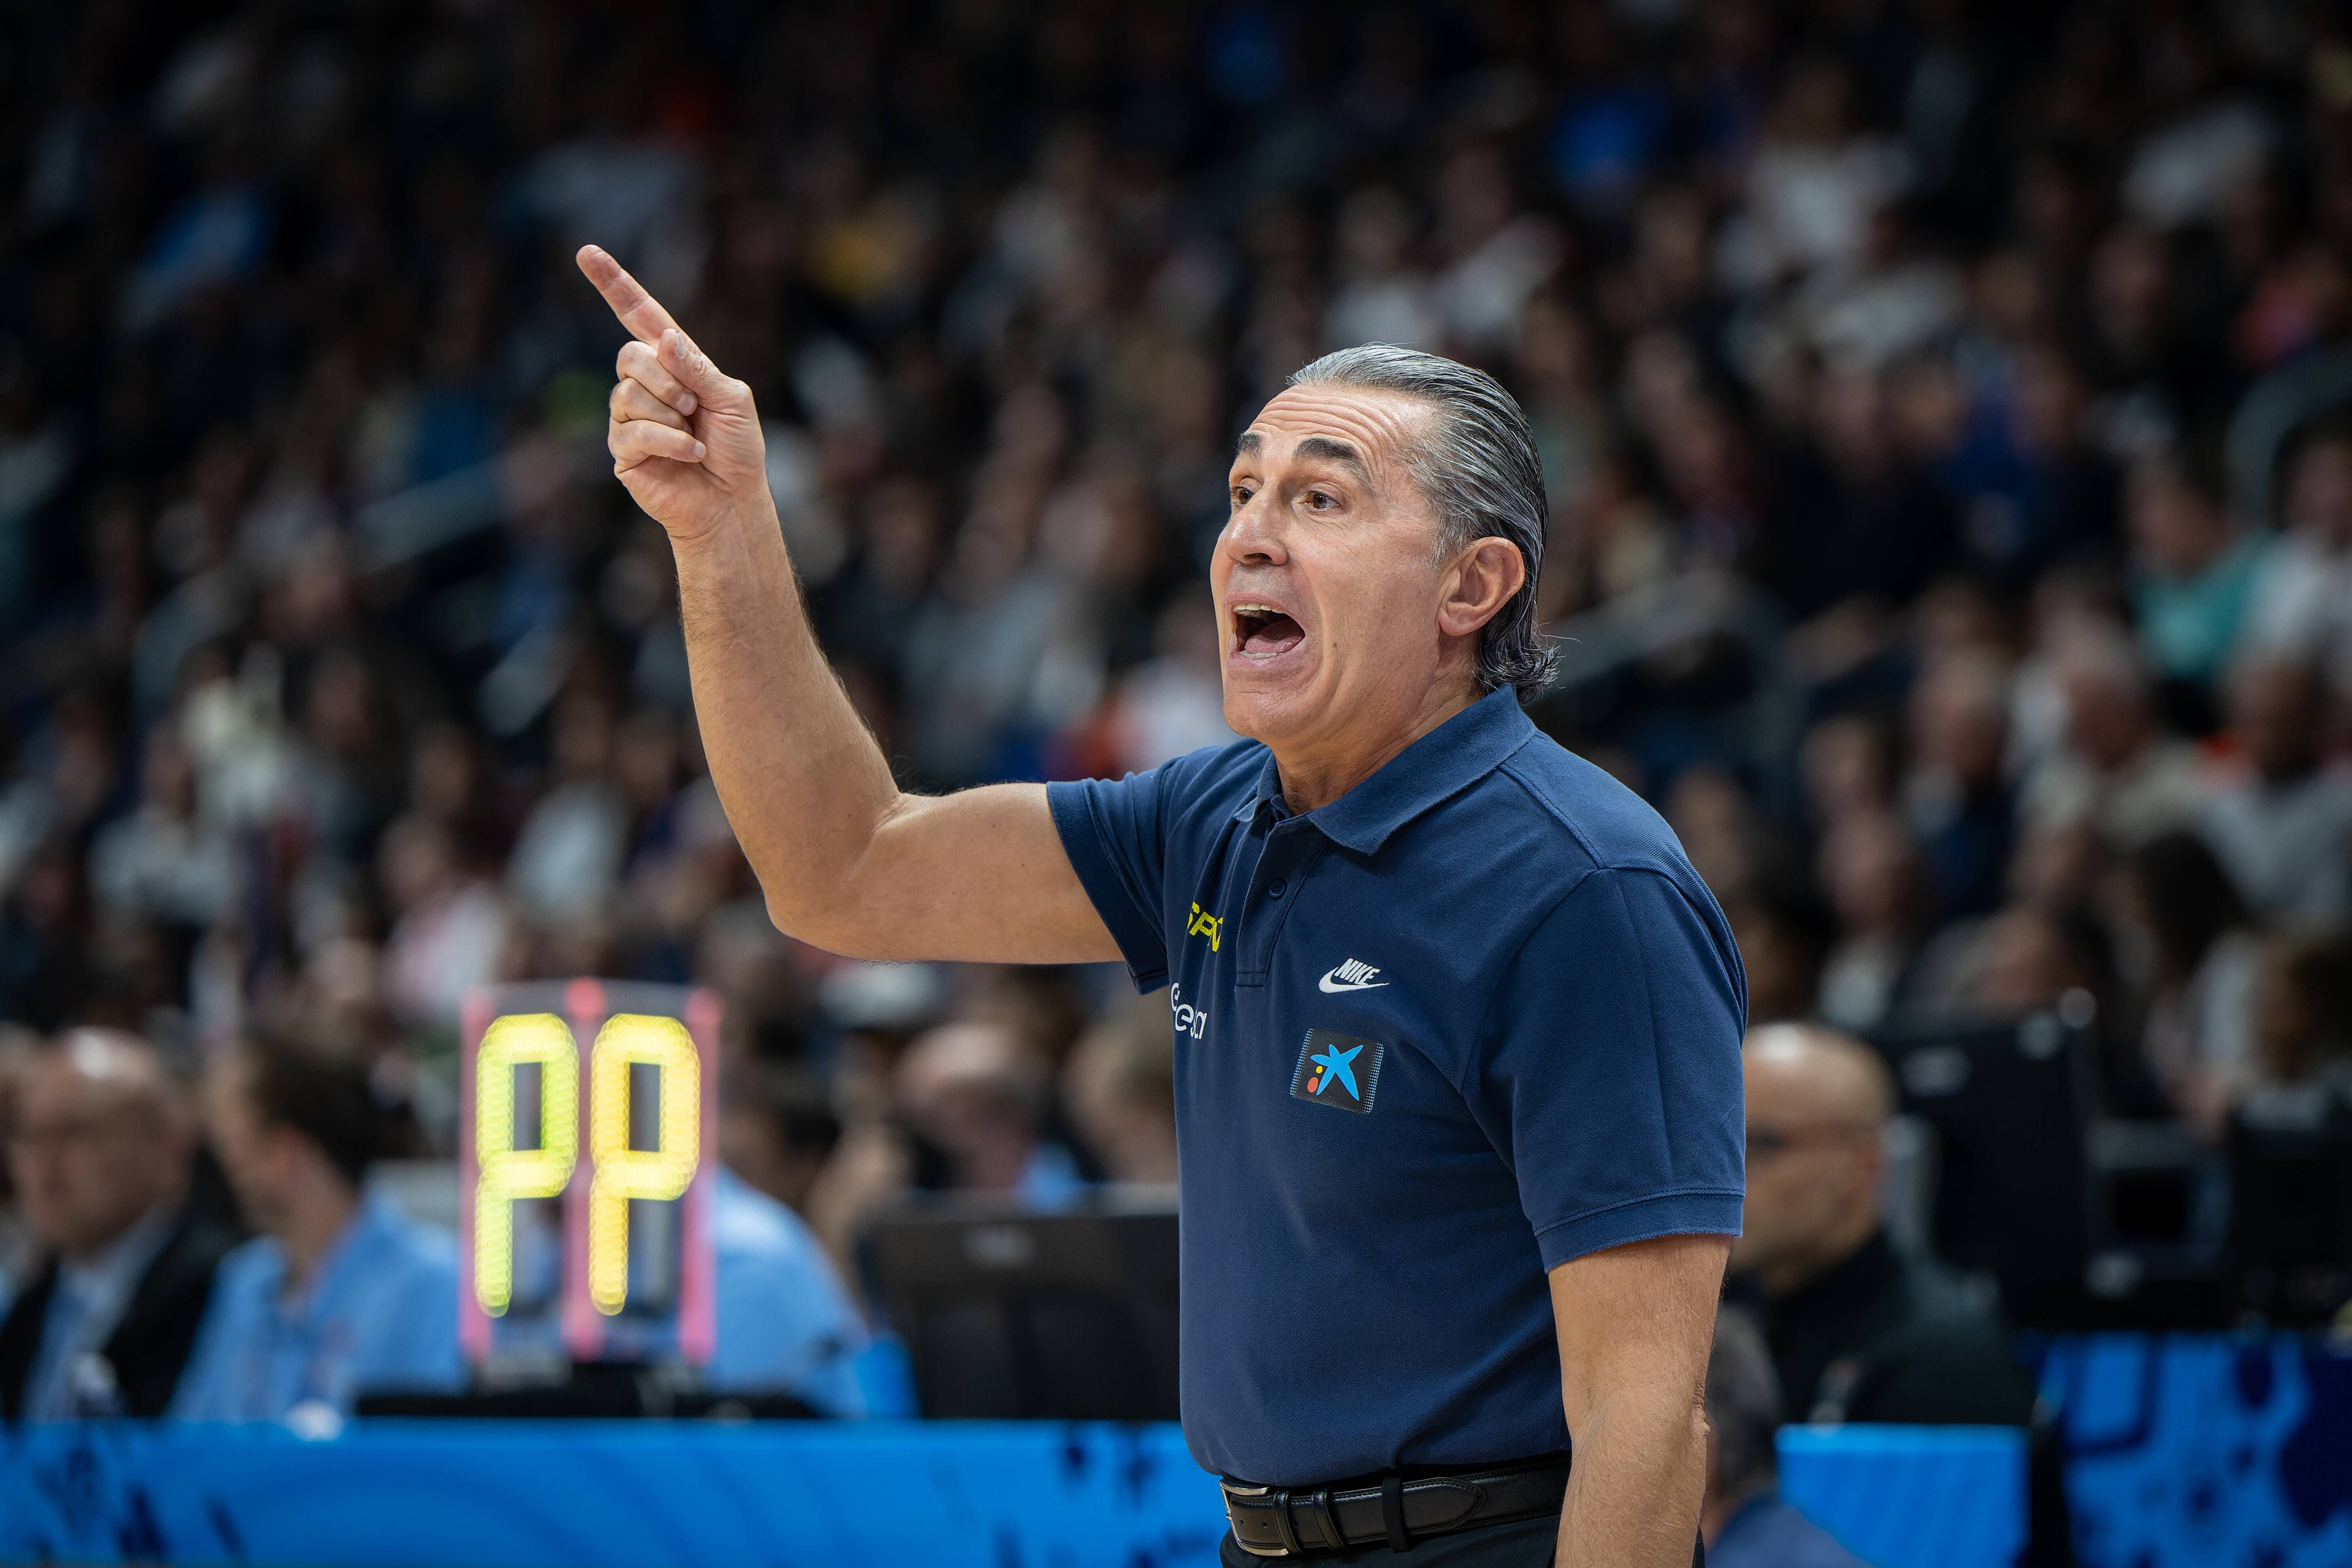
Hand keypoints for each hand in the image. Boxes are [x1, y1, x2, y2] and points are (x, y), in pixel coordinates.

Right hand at [578, 244, 768, 542]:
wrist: (733, 500)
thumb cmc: (737, 450)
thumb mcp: (733, 399)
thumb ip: (699, 367)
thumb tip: (665, 339)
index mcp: (673, 363)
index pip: (639, 316)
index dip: (614, 285)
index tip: (586, 252)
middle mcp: (645, 384)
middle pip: (629, 355)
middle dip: (667, 380)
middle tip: (693, 406)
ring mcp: (629, 417)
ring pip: (627, 393)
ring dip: (670, 414)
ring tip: (693, 435)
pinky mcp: (623, 449)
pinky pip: (633, 430)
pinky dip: (670, 441)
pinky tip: (690, 453)